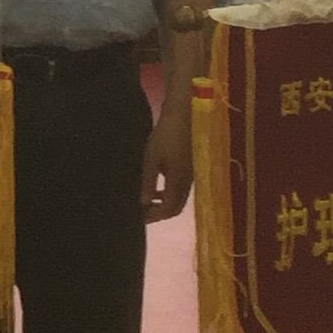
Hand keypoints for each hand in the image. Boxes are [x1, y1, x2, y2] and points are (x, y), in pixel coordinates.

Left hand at [140, 107, 194, 222]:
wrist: (185, 114)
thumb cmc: (166, 134)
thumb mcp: (152, 158)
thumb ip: (149, 181)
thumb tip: (144, 202)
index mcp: (179, 182)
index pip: (170, 209)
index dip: (155, 217)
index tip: (140, 218)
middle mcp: (188, 182)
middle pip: (176, 208)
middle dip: (160, 213)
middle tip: (143, 212)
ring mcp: (192, 175)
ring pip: (180, 198)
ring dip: (165, 203)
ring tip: (147, 200)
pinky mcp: (192, 167)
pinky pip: (181, 189)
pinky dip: (169, 193)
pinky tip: (158, 185)